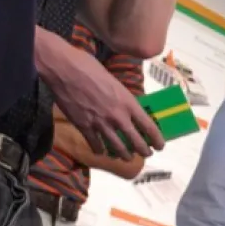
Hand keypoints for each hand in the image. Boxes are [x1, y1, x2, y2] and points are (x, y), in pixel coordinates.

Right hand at [47, 47, 164, 157]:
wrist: (64, 69)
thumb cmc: (89, 67)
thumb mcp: (114, 81)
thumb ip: (122, 97)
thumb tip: (127, 105)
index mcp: (128, 102)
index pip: (149, 127)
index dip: (157, 139)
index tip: (160, 146)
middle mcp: (117, 116)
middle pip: (136, 142)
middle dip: (143, 151)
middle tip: (146, 154)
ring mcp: (100, 123)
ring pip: (117, 147)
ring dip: (124, 155)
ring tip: (126, 158)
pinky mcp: (83, 126)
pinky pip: (95, 144)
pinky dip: (99, 150)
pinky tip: (101, 152)